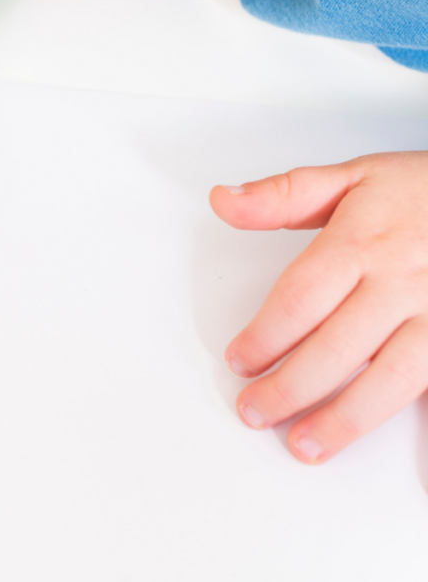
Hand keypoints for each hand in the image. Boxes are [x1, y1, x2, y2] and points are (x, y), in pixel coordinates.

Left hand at [210, 152, 427, 463]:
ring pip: (390, 378)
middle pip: (336, 346)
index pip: (301, 299)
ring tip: (305, 445)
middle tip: (254, 412)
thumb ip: (283, 195)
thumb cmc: (425, 192)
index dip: (264, 336)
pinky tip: (396, 455)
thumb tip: (224, 202)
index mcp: (363, 243)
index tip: (239, 360)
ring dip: (343, 419)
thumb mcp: (352, 177)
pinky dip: (420, 426)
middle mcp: (402, 282)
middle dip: (289, 387)